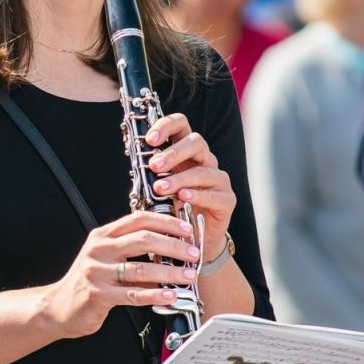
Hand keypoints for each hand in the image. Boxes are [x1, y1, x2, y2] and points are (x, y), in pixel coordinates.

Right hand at [35, 210, 201, 338]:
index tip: (186, 230)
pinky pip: (133, 294)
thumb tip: (170, 246)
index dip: (166, 222)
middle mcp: (99, 249)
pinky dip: (155, 294)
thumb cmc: (88, 281)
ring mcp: (97, 272)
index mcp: (103, 235)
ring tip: (188, 276)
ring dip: (170, 272)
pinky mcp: (98, 294)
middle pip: (143, 239)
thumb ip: (131, 248)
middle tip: (193, 254)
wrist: (58, 307)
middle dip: (173, 246)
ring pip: (141, 268)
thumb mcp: (106, 256)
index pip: (138, 219)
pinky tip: (171, 295)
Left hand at [142, 112, 236, 254]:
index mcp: (187, 151)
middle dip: (173, 153)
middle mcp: (206, 160)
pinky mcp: (227, 199)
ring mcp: (219, 179)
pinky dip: (197, 195)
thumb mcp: (159, 186)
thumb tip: (136, 158)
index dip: (166, 126)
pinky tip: (183, 197)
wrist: (193, 238)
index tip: (149, 139)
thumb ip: (152, 172)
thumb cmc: (174, 207)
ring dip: (179, 179)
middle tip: (154, 166)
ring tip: (160, 188)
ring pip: (202, 171)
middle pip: (196, 142)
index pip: (181, 125)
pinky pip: (214, 194)